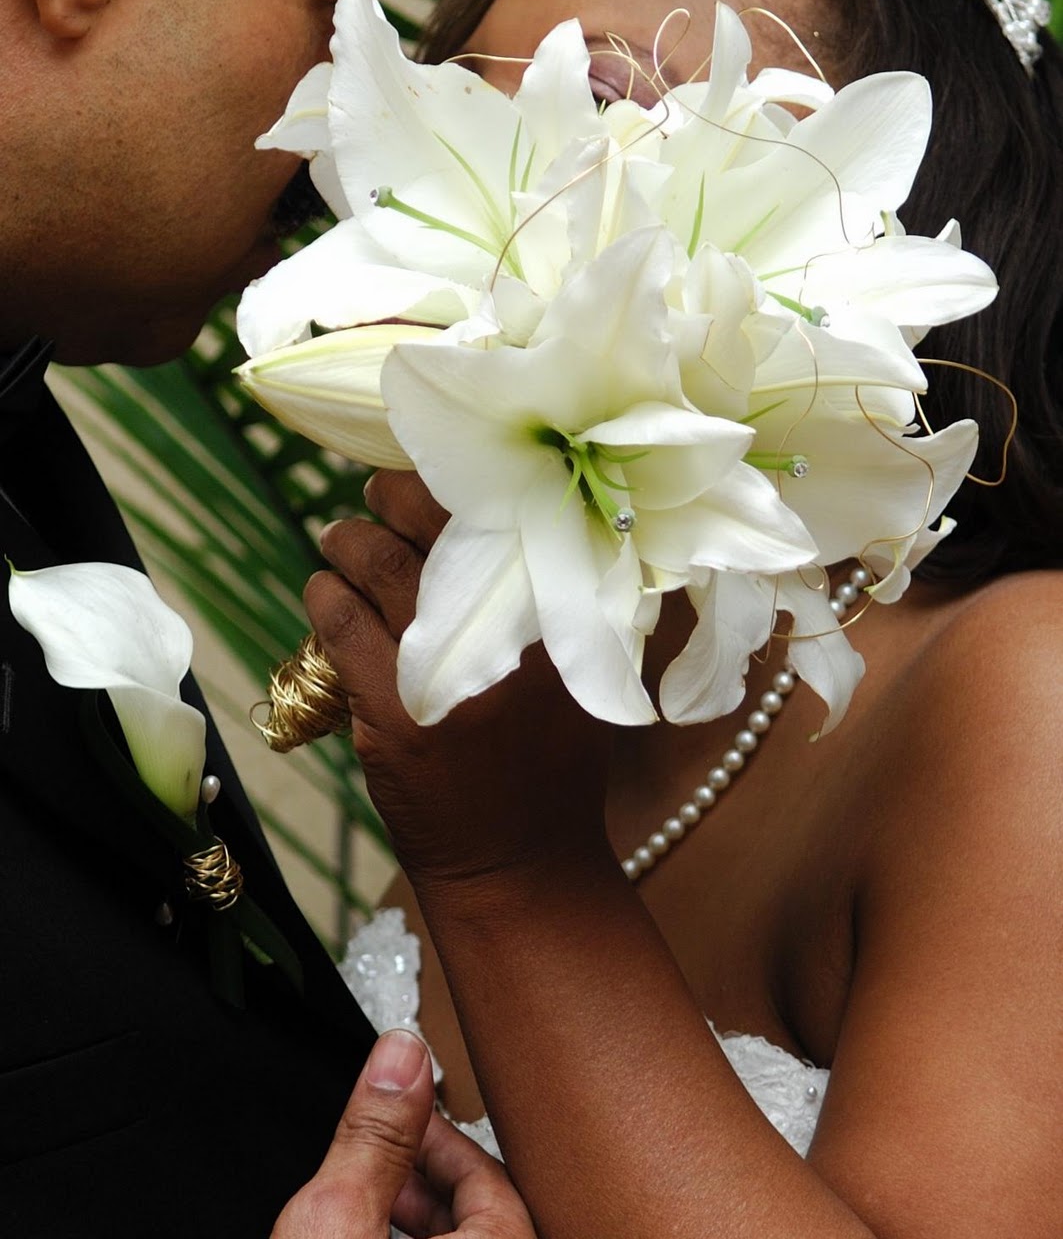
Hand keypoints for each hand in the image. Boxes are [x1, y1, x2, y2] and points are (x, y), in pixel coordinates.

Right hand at [272, 1028, 535, 1237]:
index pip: (491, 1175)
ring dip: (417, 1223)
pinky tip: (370, 1238)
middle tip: (378, 1151)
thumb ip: (374, 1133)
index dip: (436, 1134)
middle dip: (423, 1177)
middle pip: (482, 1215)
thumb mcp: (338, 1219)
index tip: (399, 1109)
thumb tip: (401, 1053)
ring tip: (366, 1198)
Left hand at [304, 471, 612, 890]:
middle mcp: (509, 626)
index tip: (432, 466)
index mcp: (560, 609)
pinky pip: (340, 622)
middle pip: (434, 520)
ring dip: (347, 539)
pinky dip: (324, 595)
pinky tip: (324, 593)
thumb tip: (498, 517)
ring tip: (340, 538)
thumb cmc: (552, 761)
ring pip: (376, 562)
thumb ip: (552, 599)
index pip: (504, 506)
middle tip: (375, 492)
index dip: (455, 474)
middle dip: (391, 492)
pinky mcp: (392, 708)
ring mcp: (448, 665)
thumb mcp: (579, 671)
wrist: (522, 864)